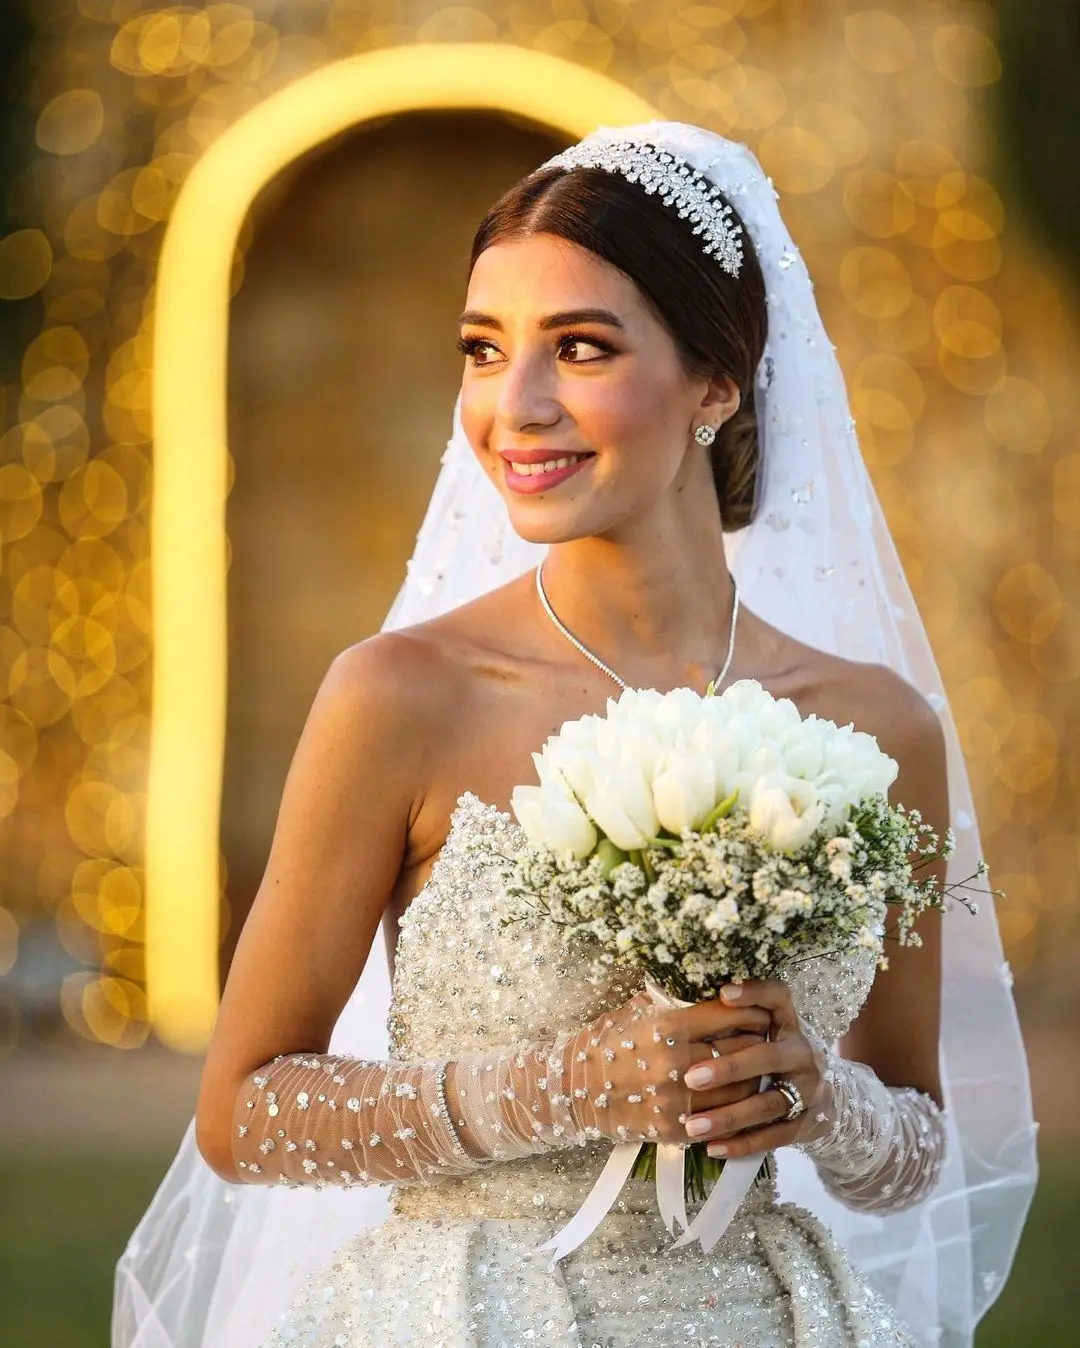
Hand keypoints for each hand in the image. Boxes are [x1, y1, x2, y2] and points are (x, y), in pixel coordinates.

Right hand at [566, 989, 771, 1146]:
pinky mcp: (674, 1128)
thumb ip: (673, 1001)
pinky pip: (720, 1120)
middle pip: (738, 1051)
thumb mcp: (636, 1009)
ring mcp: (676, 1099)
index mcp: (667, 1027)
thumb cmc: (607, 1040)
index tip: (761, 1011)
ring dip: (754, 1079)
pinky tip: (741, 1100)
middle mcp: (676, 1062)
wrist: (574, 1088)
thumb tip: (711, 990)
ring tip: (760, 1070)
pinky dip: (735, 1109)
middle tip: (767, 1039)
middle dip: (758, 1043)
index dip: (750, 1011)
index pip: (727, 1015)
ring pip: (738, 1089)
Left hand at [679, 979, 827, 1158]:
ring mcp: (809, 1090)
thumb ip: (731, 1018)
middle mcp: (802, 1052)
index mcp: (789, 1022)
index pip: (778, 997)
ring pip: (768, 1104)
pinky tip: (712, 1148)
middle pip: (769, 1056)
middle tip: (691, 1078)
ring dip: (729, 1116)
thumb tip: (674, 1003)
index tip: (723, 994)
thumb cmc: (772, 1052)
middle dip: (730, 1068)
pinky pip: (774, 1137)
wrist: (824, 1094)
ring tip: (692, 1127)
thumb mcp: (763, 1028)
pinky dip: (743, 1144)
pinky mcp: (807, 1124)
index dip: (754, 993)